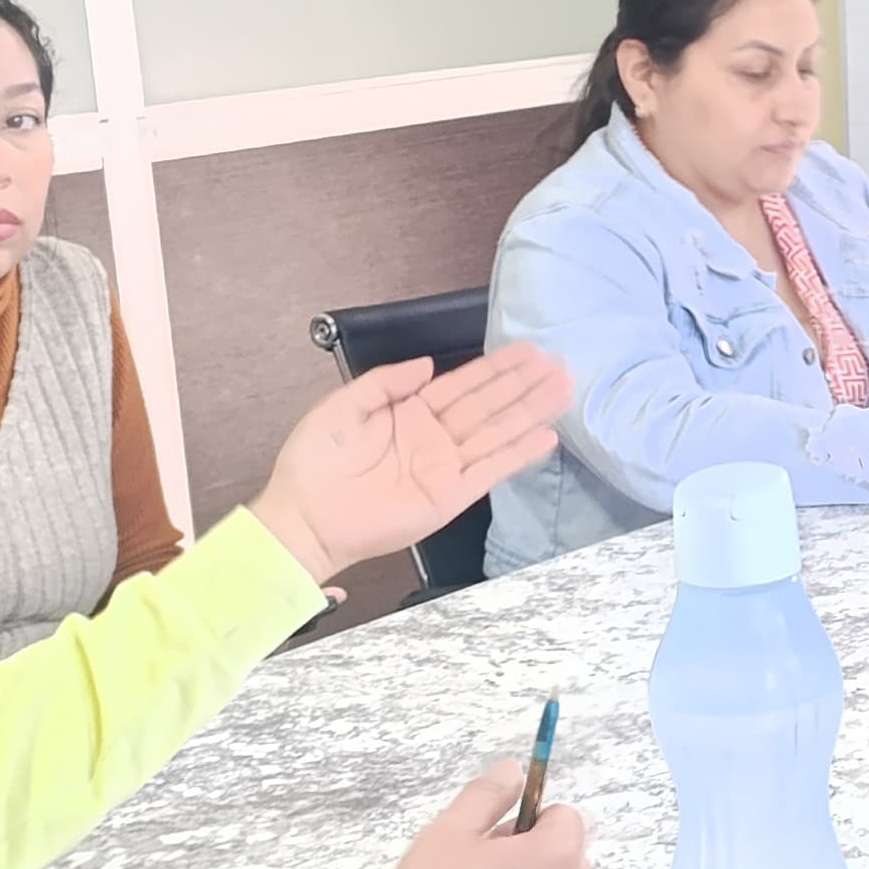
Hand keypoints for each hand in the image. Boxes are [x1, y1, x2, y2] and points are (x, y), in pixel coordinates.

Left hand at [251, 345, 571, 580]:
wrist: (304, 517)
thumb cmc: (314, 462)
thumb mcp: (344, 406)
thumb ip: (386, 383)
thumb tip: (429, 364)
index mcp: (409, 413)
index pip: (463, 385)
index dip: (496, 368)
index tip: (528, 351)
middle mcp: (434, 438)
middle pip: (489, 405)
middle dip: (524, 386)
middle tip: (560, 365)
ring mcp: (445, 468)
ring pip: (497, 433)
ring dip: (531, 413)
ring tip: (564, 391)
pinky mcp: (449, 497)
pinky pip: (490, 472)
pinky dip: (518, 455)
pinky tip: (546, 437)